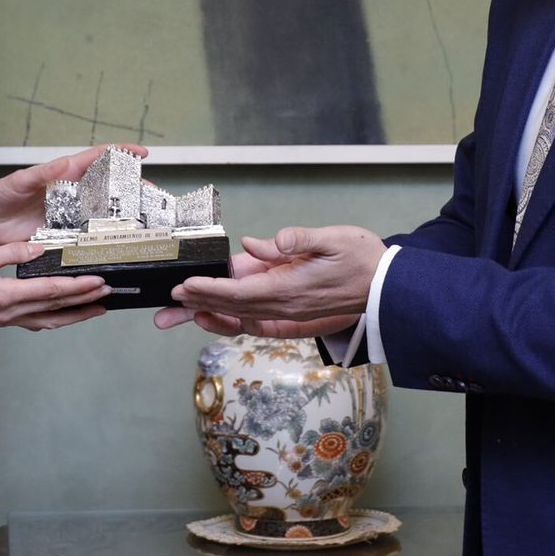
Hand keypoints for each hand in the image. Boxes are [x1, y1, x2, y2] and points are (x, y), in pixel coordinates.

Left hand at [0, 143, 147, 244]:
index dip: (120, 153)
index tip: (141, 153)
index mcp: (65, 175)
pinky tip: (118, 246)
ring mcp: (71, 217)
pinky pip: (88, 238)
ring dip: (124, 218)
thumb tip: (64, 163)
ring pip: (104, 215)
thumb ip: (41, 174)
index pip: (97, 159)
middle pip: (109, 189)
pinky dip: (103, 241)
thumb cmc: (1, 196)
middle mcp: (73, 195)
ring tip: (146, 222)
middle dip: (133, 190)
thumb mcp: (19, 182)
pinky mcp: (65, 237)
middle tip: (153, 196)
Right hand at [0, 242, 110, 330]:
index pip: (50, 292)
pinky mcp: (2, 319)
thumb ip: (11, 252)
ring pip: (49, 321)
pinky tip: (65, 314)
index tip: (98, 282)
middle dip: (85, 302)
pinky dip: (56, 318)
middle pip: (56, 309)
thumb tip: (40, 247)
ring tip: (97, 308)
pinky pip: (36, 322)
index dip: (77, 287)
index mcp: (4, 295)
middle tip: (108, 294)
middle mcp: (9, 312)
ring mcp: (6, 319)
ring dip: (75, 315)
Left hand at [159, 225, 386, 325]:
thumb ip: (298, 240)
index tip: (185, 287)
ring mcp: (287, 311)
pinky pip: (253, 316)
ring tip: (178, 312)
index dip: (210, 290)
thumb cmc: (364, 259)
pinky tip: (211, 311)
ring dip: (207, 312)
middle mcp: (285, 306)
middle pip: (232, 307)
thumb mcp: (334, 238)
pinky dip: (228, 315)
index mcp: (292, 288)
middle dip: (198, 304)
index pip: (241, 292)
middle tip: (166, 305)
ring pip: (239, 314)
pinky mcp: (290, 310)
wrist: (388, 287)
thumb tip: (260, 243)